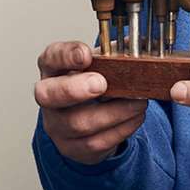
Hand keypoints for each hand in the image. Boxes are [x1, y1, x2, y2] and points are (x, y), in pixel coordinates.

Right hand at [33, 41, 144, 165]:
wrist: (91, 119)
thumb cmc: (93, 83)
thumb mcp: (100, 64)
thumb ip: (115, 52)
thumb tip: (142, 43)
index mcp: (53, 68)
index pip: (51, 58)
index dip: (66, 56)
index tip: (86, 54)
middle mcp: (48, 97)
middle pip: (49, 95)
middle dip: (76, 89)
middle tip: (102, 84)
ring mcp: (57, 125)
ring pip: (78, 123)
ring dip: (114, 112)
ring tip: (138, 102)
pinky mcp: (71, 147)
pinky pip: (95, 142)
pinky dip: (121, 129)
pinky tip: (135, 118)